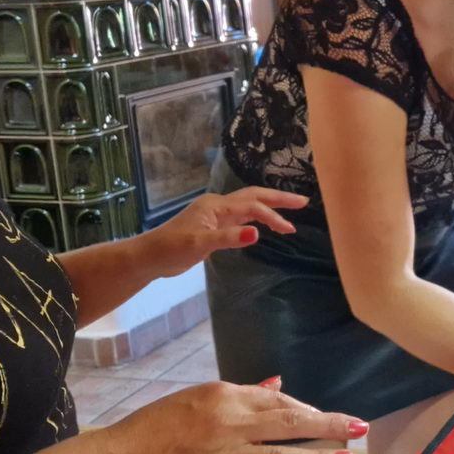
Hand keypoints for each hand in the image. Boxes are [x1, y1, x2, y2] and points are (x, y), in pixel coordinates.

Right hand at [99, 379, 366, 453]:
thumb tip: (278, 383)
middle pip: (289, 423)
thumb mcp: (198, 398)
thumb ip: (241, 393)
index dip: (307, 409)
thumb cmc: (157, 427)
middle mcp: (229, 423)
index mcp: (224, 396)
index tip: (328, 416)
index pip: (277, 400)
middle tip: (360, 427)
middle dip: (329, 424)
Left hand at [139, 186, 308, 277]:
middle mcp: (218, 206)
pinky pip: (242, 217)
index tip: (289, 228)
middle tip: (303, 202)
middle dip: (279, 199)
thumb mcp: (199, 244)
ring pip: (249, 206)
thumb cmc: (171, 249)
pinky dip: (258, 218)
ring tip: (291, 215)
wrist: (150, 256)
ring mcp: (216, 216)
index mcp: (216, 206)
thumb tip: (257, 232)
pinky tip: (265, 225)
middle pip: (254, 197)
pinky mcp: (214, 227)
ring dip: (270, 208)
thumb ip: (228, 238)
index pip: (251, 206)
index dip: (272, 215)